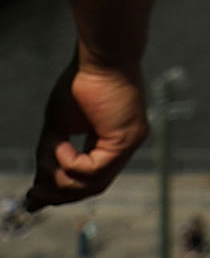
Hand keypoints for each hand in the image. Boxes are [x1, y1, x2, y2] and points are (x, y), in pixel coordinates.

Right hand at [26, 54, 146, 209]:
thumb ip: (51, 154)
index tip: (35, 201)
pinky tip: (60, 146)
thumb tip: (39, 184)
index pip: (90, 177)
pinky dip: (70, 163)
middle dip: (60, 195)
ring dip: (62, 182)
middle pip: (93, 186)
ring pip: (93, 183)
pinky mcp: (126, 140)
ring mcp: (128, 144)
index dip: (63, 191)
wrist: (102, 56)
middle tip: (33, 198)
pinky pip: (93, 169)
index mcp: (110, 141)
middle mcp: (123, 146)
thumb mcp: (58, 125)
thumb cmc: (81, 82)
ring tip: (44, 169)